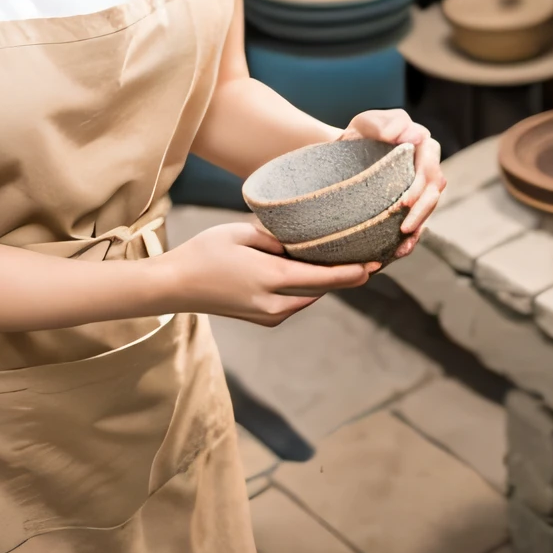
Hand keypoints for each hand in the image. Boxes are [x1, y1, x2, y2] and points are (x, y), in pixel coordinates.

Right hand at [155, 220, 375, 325]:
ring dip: (328, 282)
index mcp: (270, 278)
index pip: (322, 277)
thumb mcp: (240, 233)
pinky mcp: (265, 318)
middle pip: (322, 289)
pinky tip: (316, 272)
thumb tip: (301, 245)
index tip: (376, 264)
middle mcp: (275, 303)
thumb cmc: (205, 252)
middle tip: (373, 259)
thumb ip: (275, 240)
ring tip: (351, 263)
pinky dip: (310, 289)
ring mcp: (270, 315)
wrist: (176, 286)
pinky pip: (297, 302)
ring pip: (311, 297)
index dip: (352, 272)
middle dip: (348, 276)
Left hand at [343, 109, 445, 260]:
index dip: (420, 187)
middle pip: (434, 192)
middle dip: (421, 211)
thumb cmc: (358, 135)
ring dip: (418, 226)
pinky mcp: (411, 204)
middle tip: (403, 227)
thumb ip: (387, 123)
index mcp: (422, 145)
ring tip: (402, 242)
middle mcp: (427, 166)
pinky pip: (418, 223)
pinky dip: (411, 239)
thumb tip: (413, 135)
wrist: (342, 152)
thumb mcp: (366, 123)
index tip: (403, 203)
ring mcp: (420, 187)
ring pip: (429, 209)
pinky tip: (400, 251)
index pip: (431, 167)